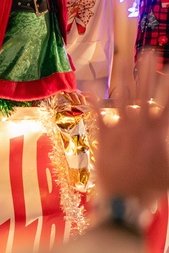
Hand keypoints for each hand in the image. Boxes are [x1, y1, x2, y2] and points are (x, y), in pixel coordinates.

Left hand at [91, 52, 168, 204]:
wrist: (126, 200)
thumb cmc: (153, 188)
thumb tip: (167, 137)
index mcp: (159, 132)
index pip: (166, 102)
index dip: (168, 85)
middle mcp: (140, 126)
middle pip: (144, 92)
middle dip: (147, 71)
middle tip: (148, 52)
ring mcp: (121, 130)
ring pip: (122, 98)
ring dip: (123, 77)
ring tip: (124, 60)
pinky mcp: (104, 138)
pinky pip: (99, 115)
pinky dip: (95, 101)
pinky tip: (91, 87)